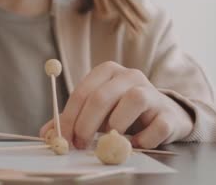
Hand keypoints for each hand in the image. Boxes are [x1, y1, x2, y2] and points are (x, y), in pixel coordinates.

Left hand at [40, 61, 192, 148]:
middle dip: (86, 124)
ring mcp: (152, 92)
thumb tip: (46, 134)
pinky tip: (136, 144)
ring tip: (111, 139)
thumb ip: (72, 120)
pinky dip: (143, 140)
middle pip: (102, 96)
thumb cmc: (122, 113)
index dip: (69, 118)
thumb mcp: (95, 113)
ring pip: (133, 101)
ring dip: (117, 125)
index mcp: (108, 71)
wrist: (164, 116)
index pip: (83, 92)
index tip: (62, 139)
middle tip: (80, 144)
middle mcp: (130, 76)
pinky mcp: (169, 114)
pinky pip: (156, 127)